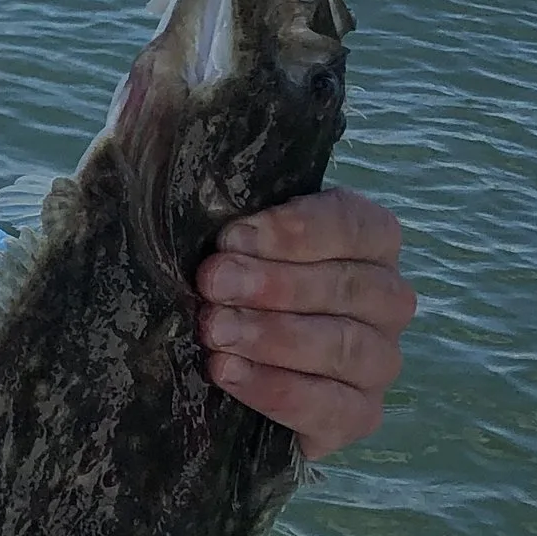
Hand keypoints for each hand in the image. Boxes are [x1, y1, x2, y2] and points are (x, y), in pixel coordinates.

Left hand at [197, 185, 415, 460]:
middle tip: (211, 283)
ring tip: (214, 331)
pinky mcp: (359, 416)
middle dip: (274, 284)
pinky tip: (228, 373)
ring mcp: (379, 360)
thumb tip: (150, 120)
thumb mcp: (220, 233)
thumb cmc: (226, 282)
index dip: (298, 230)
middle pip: (351, 286)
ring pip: (346, 346)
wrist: (223, 369)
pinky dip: (279, 390)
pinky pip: (336, 407)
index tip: (232, 236)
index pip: (358, 225)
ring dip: (274, 336)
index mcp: (367, 242)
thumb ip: (209, 190)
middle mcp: (385, 299)